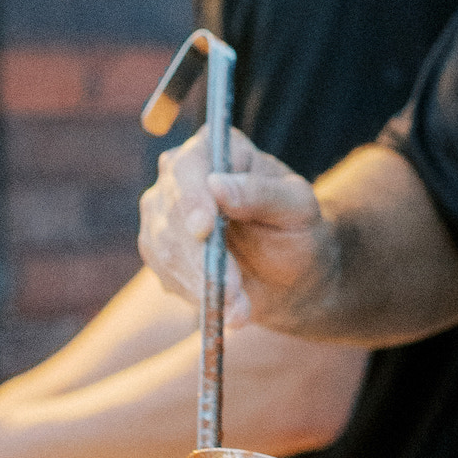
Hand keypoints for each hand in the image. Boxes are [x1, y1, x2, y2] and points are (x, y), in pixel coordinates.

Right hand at [137, 128, 332, 328]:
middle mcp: (181, 174)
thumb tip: (218, 185)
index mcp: (217, 149)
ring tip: (240, 307)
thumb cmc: (297, 230)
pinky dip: (197, 294)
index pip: (188, 166)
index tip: (203, 230)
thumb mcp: (297, 208)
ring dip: (203, 282)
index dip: (191, 198)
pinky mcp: (159, 249)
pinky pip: (166, 273)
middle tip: (233, 290)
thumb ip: (263, 193)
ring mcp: (164, 212)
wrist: (289, 274)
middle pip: (169, 210)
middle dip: (201, 257)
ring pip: (164, 248)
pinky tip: (229, 308)